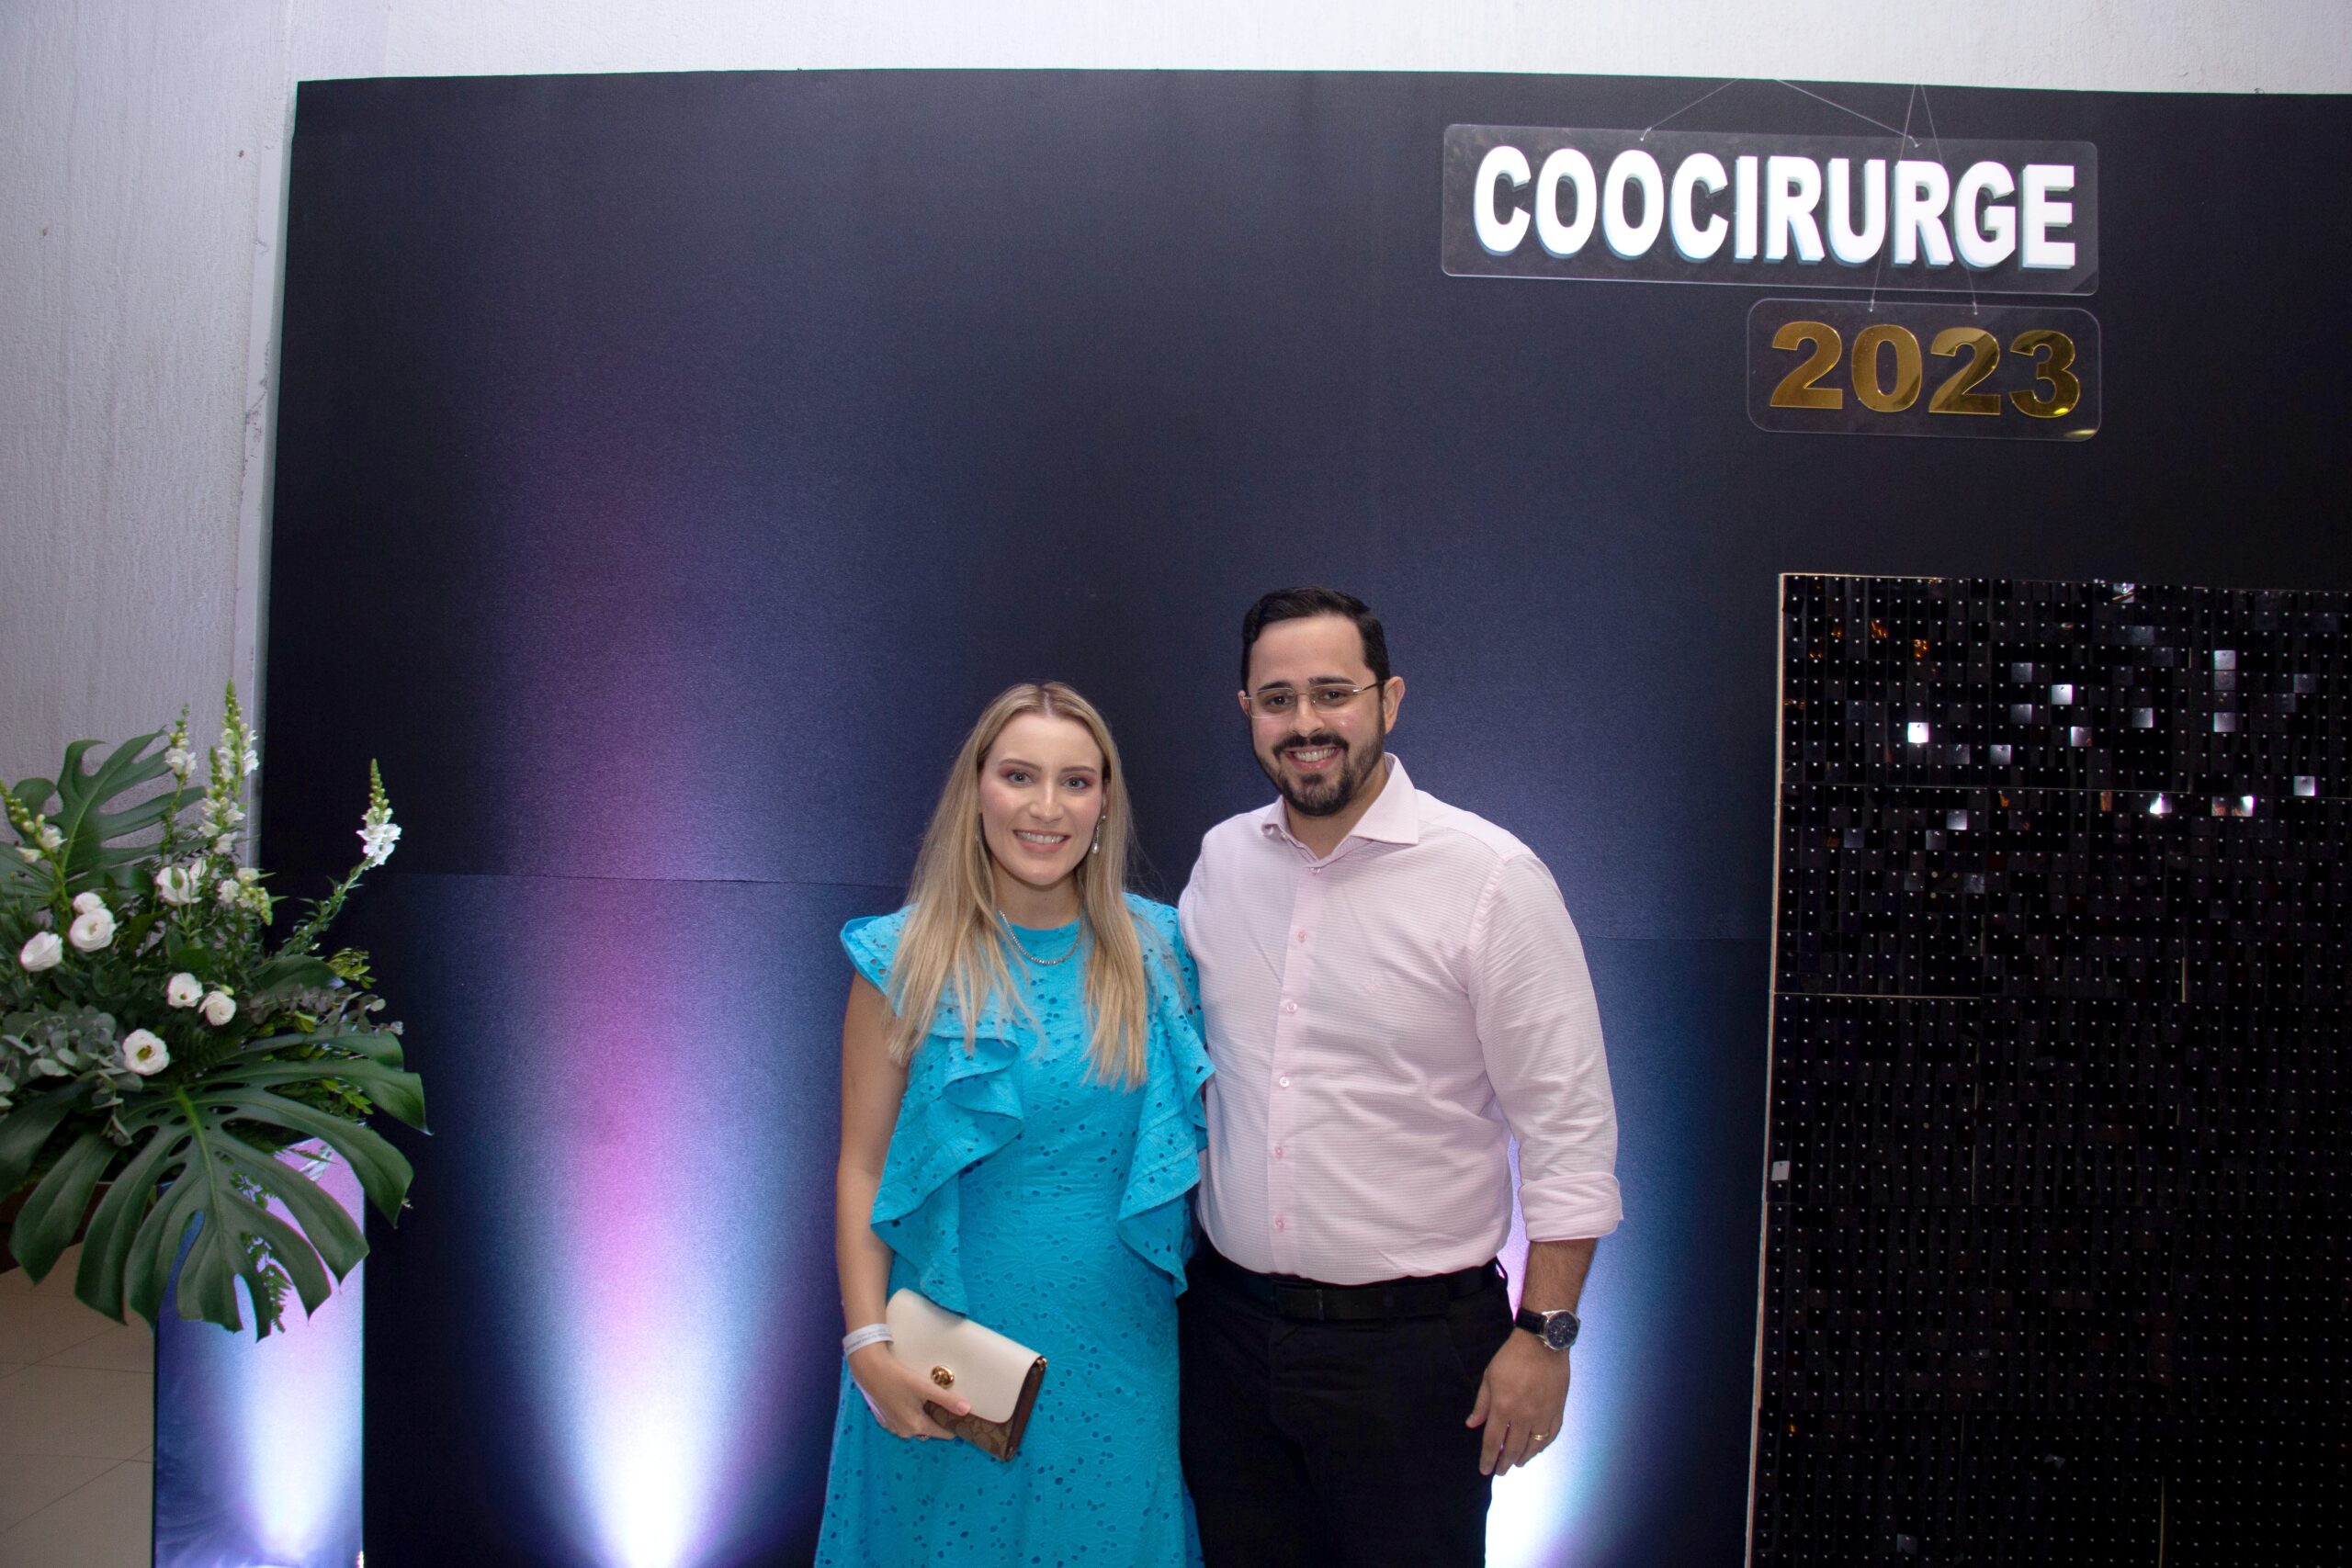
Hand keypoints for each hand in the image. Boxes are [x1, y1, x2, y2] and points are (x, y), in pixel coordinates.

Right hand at [848, 1344, 967, 1440]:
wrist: (869, 1369)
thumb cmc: (898, 1378)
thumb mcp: (925, 1388)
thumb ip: (947, 1400)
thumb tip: (967, 1410)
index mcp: (915, 1426)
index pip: (943, 1433)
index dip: (953, 1423)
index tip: (959, 1413)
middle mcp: (903, 1431)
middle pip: (929, 1427)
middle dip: (937, 1416)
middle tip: (941, 1399)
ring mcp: (892, 1426)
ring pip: (915, 1423)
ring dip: (922, 1413)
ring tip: (925, 1396)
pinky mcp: (884, 1418)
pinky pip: (902, 1419)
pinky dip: (908, 1411)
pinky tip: (908, 1396)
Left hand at [1465, 1330, 1570, 1475]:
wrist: (1542, 1343)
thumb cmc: (1512, 1357)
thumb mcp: (1489, 1377)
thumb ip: (1482, 1404)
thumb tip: (1472, 1424)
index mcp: (1504, 1407)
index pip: (1494, 1442)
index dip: (1488, 1458)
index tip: (1485, 1470)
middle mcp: (1524, 1416)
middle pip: (1514, 1449)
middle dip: (1505, 1463)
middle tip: (1500, 1471)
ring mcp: (1543, 1414)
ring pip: (1534, 1447)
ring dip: (1524, 1458)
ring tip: (1517, 1463)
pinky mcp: (1557, 1410)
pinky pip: (1551, 1435)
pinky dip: (1543, 1446)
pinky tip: (1537, 1449)